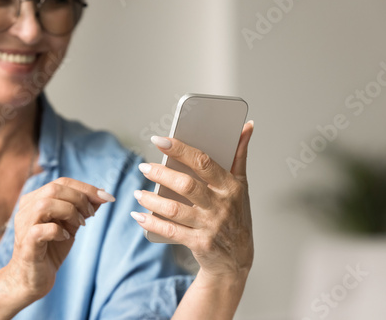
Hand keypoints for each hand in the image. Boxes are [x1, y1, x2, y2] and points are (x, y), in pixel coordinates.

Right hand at [6, 178, 114, 301]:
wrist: (33, 279)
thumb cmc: (51, 249)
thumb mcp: (71, 225)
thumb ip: (83, 209)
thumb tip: (103, 194)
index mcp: (35, 200)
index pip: (61, 182)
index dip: (86, 187)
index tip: (107, 197)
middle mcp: (26, 209)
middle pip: (53, 188)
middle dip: (80, 198)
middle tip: (91, 215)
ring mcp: (24, 226)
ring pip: (45, 205)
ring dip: (69, 211)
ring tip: (80, 224)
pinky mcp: (26, 245)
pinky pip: (41, 230)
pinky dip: (58, 231)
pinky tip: (66, 237)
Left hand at [132, 121, 253, 281]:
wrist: (237, 258)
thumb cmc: (236, 215)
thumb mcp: (241, 185)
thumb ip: (240, 155)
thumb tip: (246, 126)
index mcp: (230, 186)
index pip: (203, 162)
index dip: (180, 149)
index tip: (159, 140)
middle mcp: (221, 205)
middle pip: (186, 185)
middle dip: (161, 174)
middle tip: (144, 167)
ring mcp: (210, 226)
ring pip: (175, 209)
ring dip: (152, 200)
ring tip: (138, 193)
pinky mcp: (199, 243)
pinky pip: (171, 231)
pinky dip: (152, 223)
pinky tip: (139, 215)